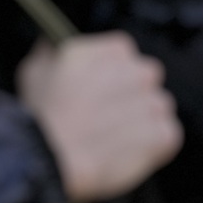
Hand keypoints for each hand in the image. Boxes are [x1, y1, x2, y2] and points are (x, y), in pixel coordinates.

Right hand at [17, 33, 182, 201]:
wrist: (50, 157)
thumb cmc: (41, 114)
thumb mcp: (36, 70)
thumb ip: (52, 52)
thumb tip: (52, 45)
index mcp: (115, 50)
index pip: (123, 55)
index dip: (108, 75)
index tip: (95, 91)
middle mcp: (140, 72)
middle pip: (144, 81)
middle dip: (128, 97)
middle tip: (104, 118)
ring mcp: (155, 104)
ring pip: (156, 109)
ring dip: (141, 122)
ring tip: (112, 141)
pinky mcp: (163, 136)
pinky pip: (167, 137)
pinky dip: (152, 146)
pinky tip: (125, 153)